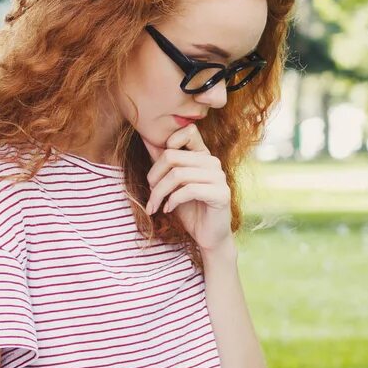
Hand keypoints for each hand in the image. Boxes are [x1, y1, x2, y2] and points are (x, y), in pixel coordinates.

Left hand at [141, 120, 233, 252]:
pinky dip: (173, 201)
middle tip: (150, 194)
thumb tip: (147, 138)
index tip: (158, 171)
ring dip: (159, 193)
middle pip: (172, 156)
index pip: (188, 131)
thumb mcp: (170, 184)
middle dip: (153, 176)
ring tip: (155, 205)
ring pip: (177, 174)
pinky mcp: (221, 194)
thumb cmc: (189, 209)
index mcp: (202, 155)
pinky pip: (189, 190)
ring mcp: (219, 177)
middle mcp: (213, 162)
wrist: (207, 236)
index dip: (167, 144)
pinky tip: (169, 209)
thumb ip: (162, 162)